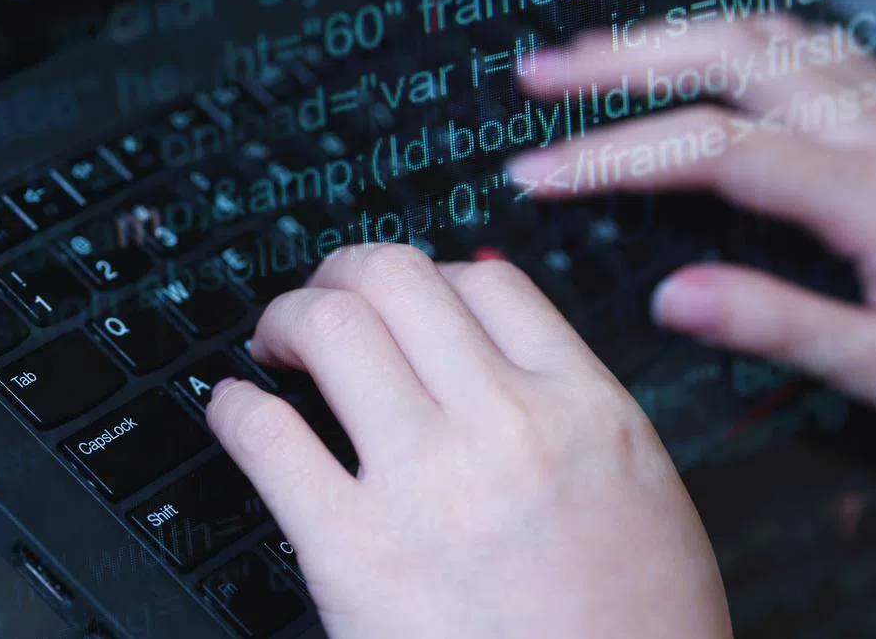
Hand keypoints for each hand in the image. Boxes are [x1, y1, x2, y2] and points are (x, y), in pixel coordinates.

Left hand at [207, 244, 731, 638]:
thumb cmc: (637, 634)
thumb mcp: (640, 492)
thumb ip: (574, 410)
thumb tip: (502, 350)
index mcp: (584, 409)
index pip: (488, 282)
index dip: (432, 273)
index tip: (404, 301)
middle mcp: (506, 425)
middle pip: (398, 278)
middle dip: (344, 273)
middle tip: (325, 300)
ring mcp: (426, 481)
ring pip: (333, 328)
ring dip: (290, 318)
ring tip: (279, 345)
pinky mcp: (352, 551)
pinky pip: (268, 437)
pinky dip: (235, 410)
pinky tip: (236, 412)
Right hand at [509, 15, 875, 434]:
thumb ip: (783, 327)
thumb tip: (673, 296)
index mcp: (871, 191)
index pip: (714, 149)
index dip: (614, 154)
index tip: (535, 172)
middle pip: (731, 53)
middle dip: (621, 59)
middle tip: (539, 74)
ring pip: (766, 34)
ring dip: (670, 35)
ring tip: (594, 55)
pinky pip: (803, 46)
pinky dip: (729, 37)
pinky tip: (697, 56)